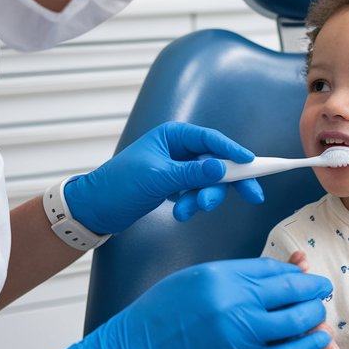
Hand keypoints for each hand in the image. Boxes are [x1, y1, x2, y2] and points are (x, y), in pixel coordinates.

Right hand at [49, 258, 332, 348]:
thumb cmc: (156, 316)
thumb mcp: (190, 280)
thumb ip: (228, 276)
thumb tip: (264, 274)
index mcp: (219, 274)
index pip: (270, 268)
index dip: (292, 270)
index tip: (303, 273)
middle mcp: (233, 299)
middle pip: (289, 288)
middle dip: (311, 288)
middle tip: (322, 289)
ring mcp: (239, 331)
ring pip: (295, 319)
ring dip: (313, 314)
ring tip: (319, 312)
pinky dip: (307, 344)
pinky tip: (319, 339)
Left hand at [64, 122, 264, 233]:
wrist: (95, 209)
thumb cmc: (118, 185)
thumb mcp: (157, 178)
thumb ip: (192, 174)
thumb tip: (220, 168)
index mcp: (172, 136)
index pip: (211, 140)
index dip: (234, 151)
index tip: (252, 163)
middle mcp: (177, 149)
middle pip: (216, 162)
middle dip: (226, 183)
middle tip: (248, 197)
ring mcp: (177, 169)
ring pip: (208, 181)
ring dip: (203, 198)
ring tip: (186, 211)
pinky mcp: (175, 186)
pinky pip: (196, 193)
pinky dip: (192, 204)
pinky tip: (179, 212)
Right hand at [251, 251, 345, 348]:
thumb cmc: (266, 335)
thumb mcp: (270, 307)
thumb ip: (287, 281)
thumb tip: (303, 256)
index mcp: (271, 331)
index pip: (303, 311)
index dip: (310, 306)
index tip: (309, 304)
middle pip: (323, 331)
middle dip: (318, 328)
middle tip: (307, 330)